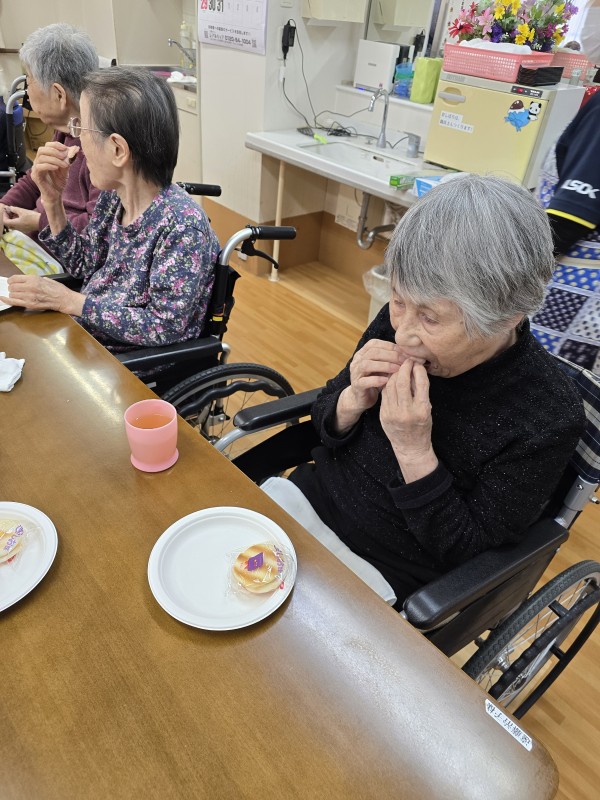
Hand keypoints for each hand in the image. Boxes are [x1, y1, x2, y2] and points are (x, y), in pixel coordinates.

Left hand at [0, 204, 40, 233]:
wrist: (42, 222)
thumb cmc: (32, 216)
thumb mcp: (22, 211)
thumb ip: (14, 209)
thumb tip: (9, 208)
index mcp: (15, 224)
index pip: (5, 221)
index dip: (4, 215)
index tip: (6, 210)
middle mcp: (17, 228)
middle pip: (9, 224)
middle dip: (8, 218)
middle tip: (10, 212)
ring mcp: (22, 230)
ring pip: (13, 225)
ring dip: (12, 220)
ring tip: (15, 214)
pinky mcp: (26, 229)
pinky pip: (18, 226)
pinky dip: (17, 222)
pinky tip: (20, 217)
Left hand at [2, 274, 84, 315]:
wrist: (64, 299)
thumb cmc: (57, 289)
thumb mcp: (45, 279)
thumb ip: (34, 280)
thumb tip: (25, 281)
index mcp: (33, 279)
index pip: (14, 278)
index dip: (11, 280)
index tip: (11, 282)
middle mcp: (29, 287)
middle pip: (12, 287)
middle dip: (12, 288)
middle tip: (16, 289)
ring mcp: (28, 297)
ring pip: (12, 294)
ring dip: (13, 294)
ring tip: (17, 294)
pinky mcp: (29, 304)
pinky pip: (14, 302)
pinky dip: (6, 300)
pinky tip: (2, 298)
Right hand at [31, 141, 78, 204]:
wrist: (56, 195)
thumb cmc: (59, 182)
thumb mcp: (65, 169)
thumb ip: (67, 160)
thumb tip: (74, 149)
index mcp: (45, 158)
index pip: (46, 146)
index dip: (55, 145)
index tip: (65, 148)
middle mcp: (38, 161)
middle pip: (42, 150)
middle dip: (54, 151)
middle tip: (64, 156)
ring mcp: (35, 168)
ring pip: (41, 158)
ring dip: (54, 159)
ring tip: (64, 164)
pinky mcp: (35, 176)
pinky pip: (39, 167)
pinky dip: (48, 165)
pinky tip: (56, 168)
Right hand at [334, 339, 401, 432]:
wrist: (362, 398)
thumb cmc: (376, 380)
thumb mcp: (383, 367)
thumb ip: (391, 359)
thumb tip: (410, 353)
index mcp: (363, 353)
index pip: (375, 344)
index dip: (390, 347)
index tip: (405, 352)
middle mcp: (357, 361)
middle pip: (372, 353)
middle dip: (391, 356)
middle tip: (405, 361)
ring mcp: (355, 373)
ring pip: (366, 365)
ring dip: (384, 366)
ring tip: (398, 370)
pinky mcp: (356, 386)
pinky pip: (364, 381)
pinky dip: (376, 380)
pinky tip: (387, 381)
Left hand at [380, 359, 437, 482]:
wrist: (410, 446)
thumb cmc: (422, 426)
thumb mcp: (427, 409)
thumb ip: (421, 391)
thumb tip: (415, 369)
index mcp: (422, 409)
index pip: (421, 382)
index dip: (418, 369)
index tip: (416, 363)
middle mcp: (407, 411)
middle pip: (402, 381)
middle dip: (403, 368)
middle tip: (406, 361)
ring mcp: (393, 413)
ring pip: (390, 385)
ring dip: (394, 374)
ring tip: (398, 368)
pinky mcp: (384, 414)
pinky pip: (385, 393)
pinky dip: (388, 384)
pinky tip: (391, 379)